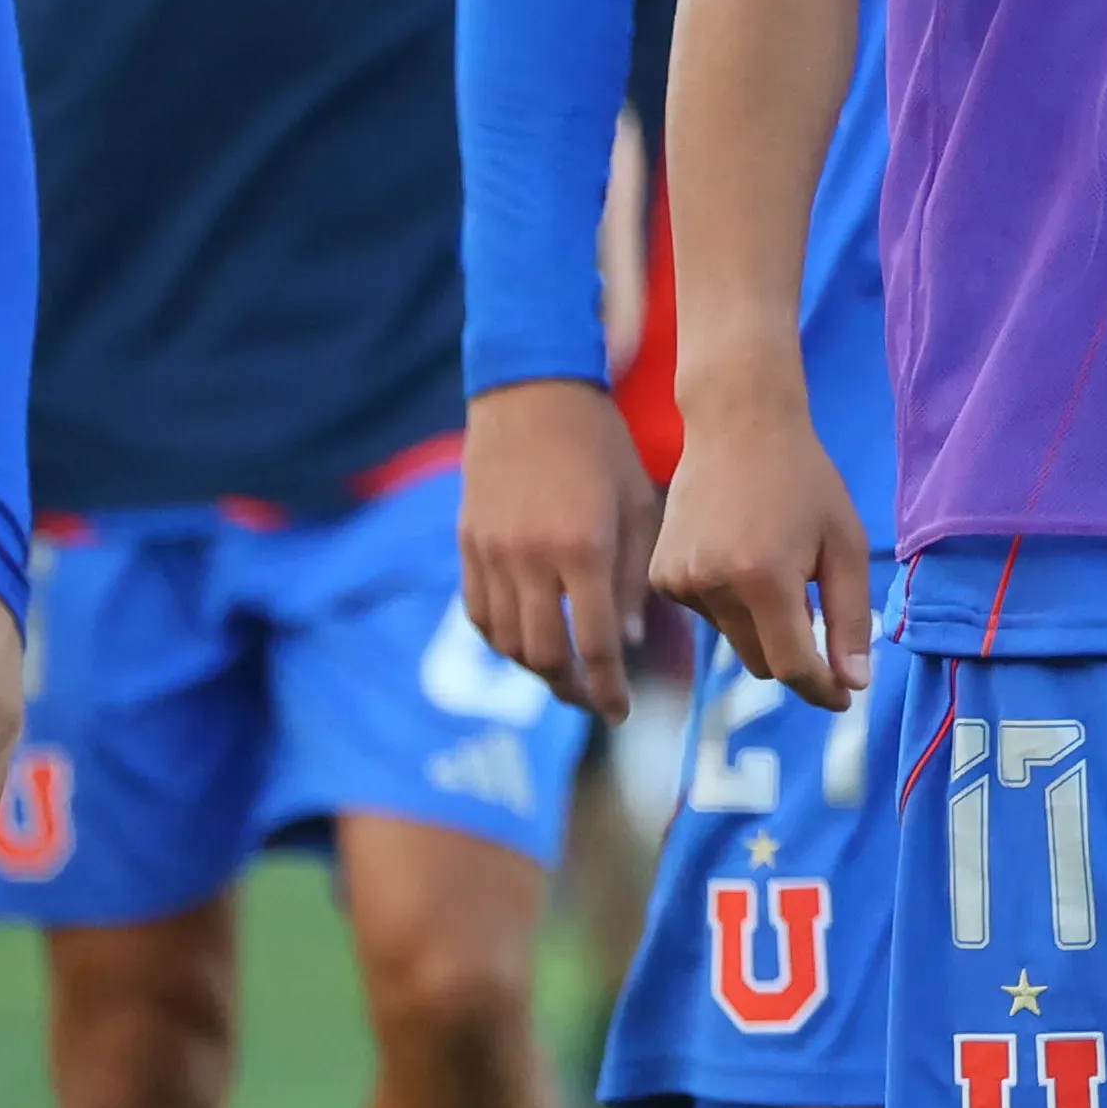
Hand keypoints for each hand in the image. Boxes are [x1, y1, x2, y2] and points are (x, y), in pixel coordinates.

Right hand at [460, 378, 660, 718]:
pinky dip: (503, 641)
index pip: (595, 644)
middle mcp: (530, 560)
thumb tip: (628, 641)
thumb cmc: (603, 447)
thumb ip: (635, 577)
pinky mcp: (466, 547)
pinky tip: (527, 645)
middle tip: (594, 702)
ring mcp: (490, 555)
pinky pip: (479, 615)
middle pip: (543, 656)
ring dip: (536, 670)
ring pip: (506, 642)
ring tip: (566, 678)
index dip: (608, 687)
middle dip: (571, 689)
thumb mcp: (640, 505)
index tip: (622, 711)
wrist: (532, 396)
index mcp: (582, 549)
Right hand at [649, 367, 870, 710]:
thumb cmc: (804, 482)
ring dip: (763, 624)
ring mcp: (678, 583)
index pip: (791, 665)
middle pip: (762, 661)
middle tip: (820, 617)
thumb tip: (853, 683)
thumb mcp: (846, 544)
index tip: (843, 698)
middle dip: (795, 653)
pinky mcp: (661, 578)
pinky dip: (733, 604)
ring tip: (776, 562)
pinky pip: (709, 617)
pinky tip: (742, 555)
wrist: (737, 427)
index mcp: (762, 578)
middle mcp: (711, 586)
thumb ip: (850, 618)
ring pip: (735, 640)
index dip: (822, 688)